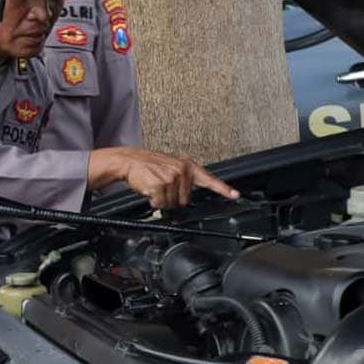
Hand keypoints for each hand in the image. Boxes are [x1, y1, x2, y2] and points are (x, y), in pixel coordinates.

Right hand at [89, 148, 239, 208]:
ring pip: (172, 203)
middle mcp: (182, 170)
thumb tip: (187, 199)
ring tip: (154, 186)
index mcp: (187, 166)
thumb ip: (183, 181)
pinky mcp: (160, 184)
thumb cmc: (148, 166)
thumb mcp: (169, 167)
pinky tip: (149, 189)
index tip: (235, 195)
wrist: (128, 160)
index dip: (223, 189)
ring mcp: (172, 177)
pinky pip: (160, 203)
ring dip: (161, 200)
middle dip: (173, 199)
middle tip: (162, 188)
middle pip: (185, 200)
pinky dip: (153, 201)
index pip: (209, 179)